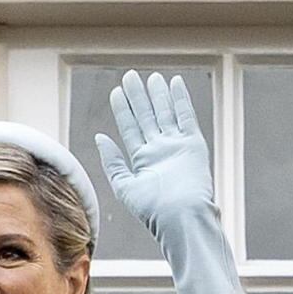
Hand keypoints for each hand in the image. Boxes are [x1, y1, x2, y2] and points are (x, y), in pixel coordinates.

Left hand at [86, 70, 240, 293]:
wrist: (181, 218)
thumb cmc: (153, 210)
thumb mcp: (124, 186)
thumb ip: (112, 161)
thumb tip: (100, 137)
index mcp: (143, 160)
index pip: (131, 129)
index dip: (123, 110)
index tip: (116, 92)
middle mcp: (159, 150)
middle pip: (147, 117)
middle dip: (138, 97)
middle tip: (130, 76)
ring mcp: (176, 146)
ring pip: (165, 113)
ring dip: (157, 95)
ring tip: (150, 76)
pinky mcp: (193, 144)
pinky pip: (186, 116)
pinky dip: (181, 99)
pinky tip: (175, 83)